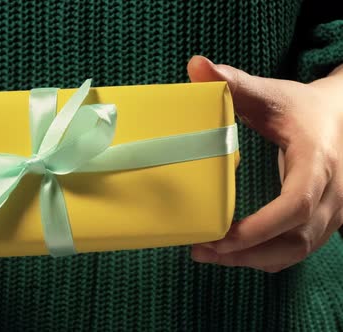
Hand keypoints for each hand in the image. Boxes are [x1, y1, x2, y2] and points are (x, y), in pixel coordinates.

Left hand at [188, 56, 342, 272]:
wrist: (341, 116)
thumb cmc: (303, 107)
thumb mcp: (271, 92)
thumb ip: (234, 82)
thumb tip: (195, 65)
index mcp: (319, 161)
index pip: (297, 205)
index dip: (261, 227)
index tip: (221, 236)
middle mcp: (333, 193)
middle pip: (295, 239)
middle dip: (247, 252)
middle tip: (201, 250)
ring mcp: (334, 211)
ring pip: (297, 251)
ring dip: (253, 260)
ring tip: (209, 255)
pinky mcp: (325, 220)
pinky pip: (299, 250)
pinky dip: (267, 257)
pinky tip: (236, 254)